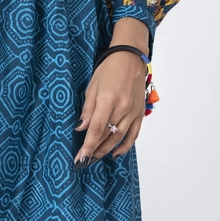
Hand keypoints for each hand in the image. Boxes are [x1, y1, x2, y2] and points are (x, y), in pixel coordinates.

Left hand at [73, 49, 146, 165]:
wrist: (130, 59)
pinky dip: (124, 146)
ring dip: (106, 150)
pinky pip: (133, 134)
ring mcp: (133, 112)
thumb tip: (80, 128)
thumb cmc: (108, 70)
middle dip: (94, 151)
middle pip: (107, 136)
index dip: (88, 146)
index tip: (80, 159)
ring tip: (95, 158)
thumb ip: (87, 109)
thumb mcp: (92, 86)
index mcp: (107, 100)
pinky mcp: (140, 113)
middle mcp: (122, 108)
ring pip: (119, 138)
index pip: (96, 129)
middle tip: (83, 162)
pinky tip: (115, 153)